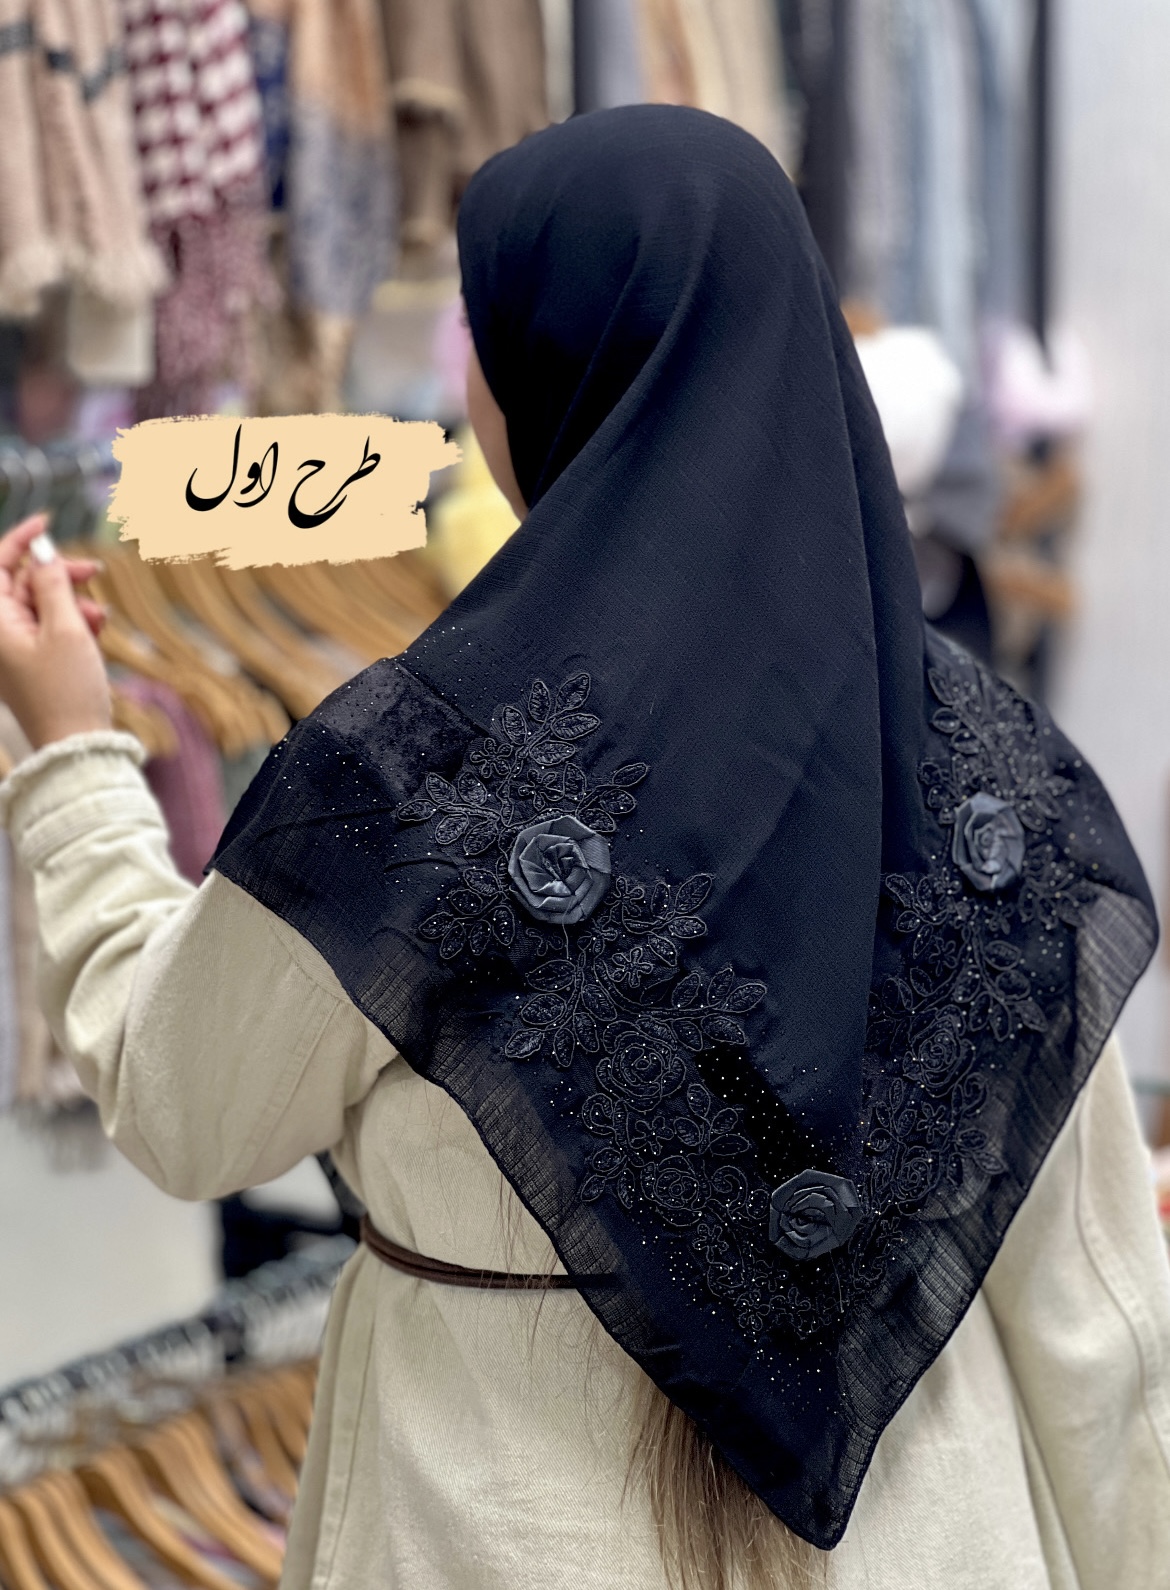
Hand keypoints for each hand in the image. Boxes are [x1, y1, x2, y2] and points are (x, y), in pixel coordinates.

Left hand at [0, 515, 111, 749]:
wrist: (76, 747)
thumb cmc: (67, 691)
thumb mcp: (66, 629)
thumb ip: (53, 585)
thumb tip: (43, 554)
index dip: (22, 539)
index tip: (49, 521)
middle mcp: (0, 634)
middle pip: (22, 584)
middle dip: (57, 573)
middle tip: (93, 572)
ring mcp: (16, 650)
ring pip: (41, 605)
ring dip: (71, 601)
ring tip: (98, 616)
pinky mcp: (33, 664)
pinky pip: (51, 629)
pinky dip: (73, 623)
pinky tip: (95, 630)